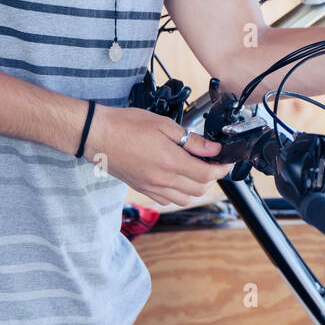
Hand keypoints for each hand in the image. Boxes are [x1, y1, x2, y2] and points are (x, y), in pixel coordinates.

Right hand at [84, 104, 234, 206]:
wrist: (97, 135)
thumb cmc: (127, 125)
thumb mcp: (164, 125)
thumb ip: (191, 140)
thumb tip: (213, 149)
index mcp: (170, 162)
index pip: (207, 175)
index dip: (222, 169)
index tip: (227, 161)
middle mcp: (162, 180)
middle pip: (199, 190)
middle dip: (211, 178)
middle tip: (213, 162)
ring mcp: (151, 187)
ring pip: (184, 199)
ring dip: (196, 188)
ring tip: (196, 169)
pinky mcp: (142, 189)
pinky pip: (167, 200)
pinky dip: (178, 193)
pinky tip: (177, 177)